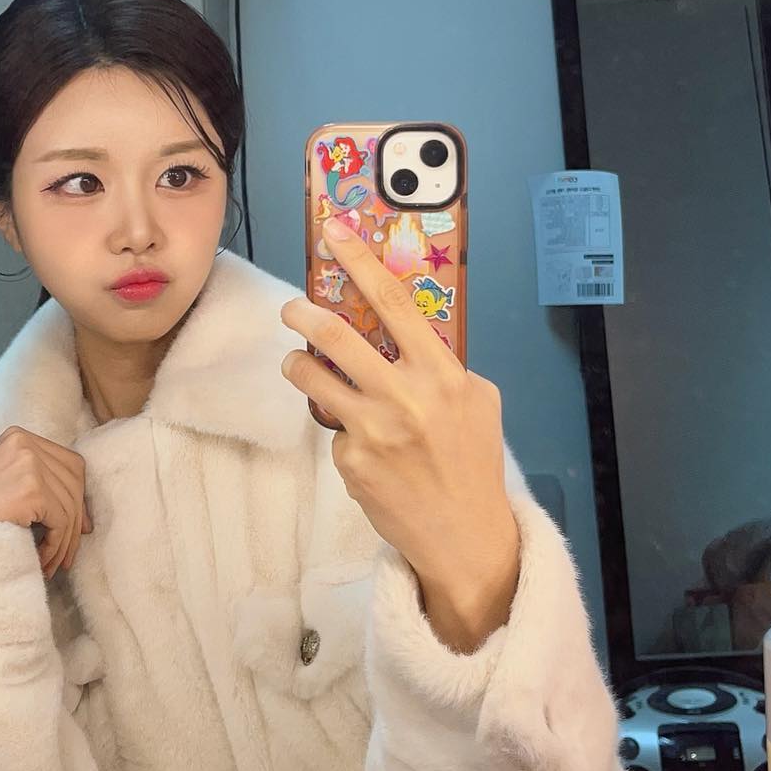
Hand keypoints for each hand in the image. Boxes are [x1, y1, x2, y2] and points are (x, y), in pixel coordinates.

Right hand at [0, 426, 91, 580]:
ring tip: (51, 564)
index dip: (78, 497)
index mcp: (16, 437)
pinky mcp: (30, 487)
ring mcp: (27, 462)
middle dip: (75, 521)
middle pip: (75, 481)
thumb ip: (39, 488)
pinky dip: (57, 545)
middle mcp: (23, 442)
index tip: (79, 528)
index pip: (69, 463)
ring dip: (65, 541)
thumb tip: (85, 515)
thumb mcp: (4, 488)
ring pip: (70, 504)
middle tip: (65, 555)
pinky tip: (42, 560)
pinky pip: (62, 520)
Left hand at [281, 215, 519, 652]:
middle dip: (305, 315)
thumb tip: (404, 336)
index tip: (334, 233)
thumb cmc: (473, 464)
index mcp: (442, 375)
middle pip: (338, 337)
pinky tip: (363, 448)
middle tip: (293, 308)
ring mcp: (373, 430)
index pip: (396, 304)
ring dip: (299, 366)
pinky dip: (340, 430)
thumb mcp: (477, 404)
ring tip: (300, 365)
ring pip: (314, 380)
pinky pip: (332, 430)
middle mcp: (405, 397)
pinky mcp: (351, 462)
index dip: (361, 262)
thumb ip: (442, 368)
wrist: (465, 537)